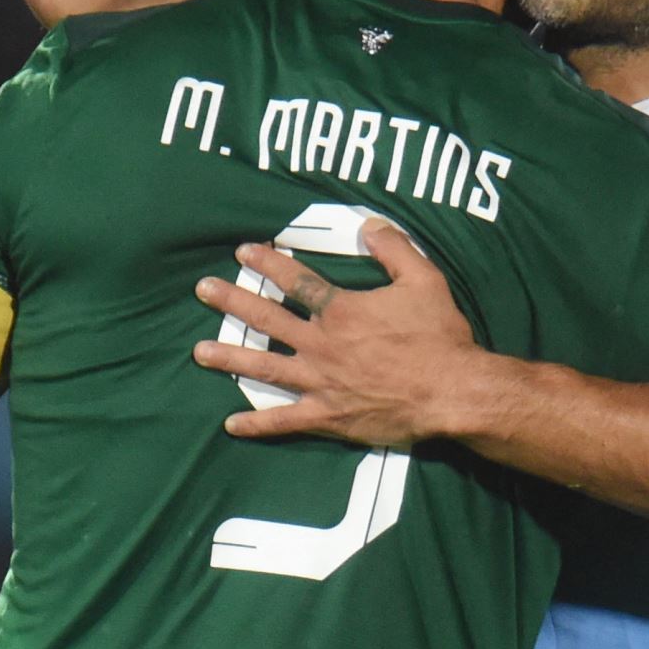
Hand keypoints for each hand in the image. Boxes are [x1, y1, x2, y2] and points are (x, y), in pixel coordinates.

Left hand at [191, 219, 479, 446]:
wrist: (450, 392)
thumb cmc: (438, 336)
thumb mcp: (424, 279)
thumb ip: (394, 248)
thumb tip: (368, 224)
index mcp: (341, 311)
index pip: (297, 281)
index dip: (269, 264)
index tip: (244, 251)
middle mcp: (321, 344)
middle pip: (267, 319)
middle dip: (233, 301)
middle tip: (203, 289)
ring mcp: (320, 382)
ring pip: (264, 368)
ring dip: (229, 358)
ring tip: (198, 351)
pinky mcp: (327, 416)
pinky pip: (285, 421)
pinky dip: (258, 424)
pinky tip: (231, 424)